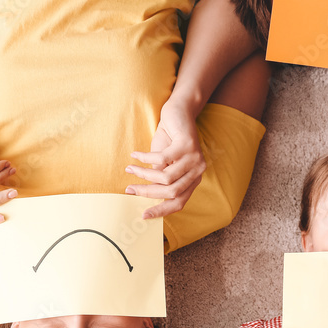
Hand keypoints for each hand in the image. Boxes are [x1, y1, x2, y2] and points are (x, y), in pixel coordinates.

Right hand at [126, 100, 206, 218]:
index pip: (179, 202)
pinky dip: (145, 158)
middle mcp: (198, 171)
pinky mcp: (186, 144)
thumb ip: (158, 178)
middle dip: (147, 192)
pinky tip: (135, 155)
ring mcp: (194, 158)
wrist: (179, 112)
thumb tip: (143, 194)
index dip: (161, 210)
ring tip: (130, 169)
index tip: (143, 215)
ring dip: (143, 174)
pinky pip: (161, 158)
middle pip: (171, 192)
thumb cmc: (169, 140)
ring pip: (165, 177)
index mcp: (193, 179)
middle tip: (129, 190)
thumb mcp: (164, 163)